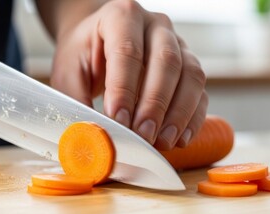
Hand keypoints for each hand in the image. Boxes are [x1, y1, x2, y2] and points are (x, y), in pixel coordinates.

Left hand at [49, 0, 207, 150]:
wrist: (100, 42)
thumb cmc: (84, 54)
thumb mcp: (69, 72)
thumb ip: (76, 101)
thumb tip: (89, 137)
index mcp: (121, 16)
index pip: (128, 52)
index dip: (124, 89)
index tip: (118, 121)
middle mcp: (155, 25)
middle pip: (166, 62)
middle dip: (155, 104)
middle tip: (143, 136)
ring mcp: (177, 43)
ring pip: (190, 75)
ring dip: (179, 113)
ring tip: (162, 141)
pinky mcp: (189, 65)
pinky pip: (200, 90)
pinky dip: (193, 117)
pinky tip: (180, 138)